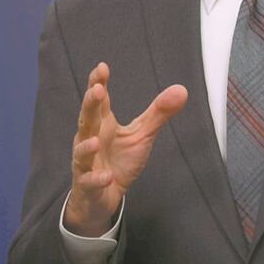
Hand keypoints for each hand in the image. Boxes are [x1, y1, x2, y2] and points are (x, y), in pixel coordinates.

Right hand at [64, 62, 187, 235]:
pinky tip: (106, 177)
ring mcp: (86, 163)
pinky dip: (96, 179)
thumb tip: (181, 89)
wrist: (103, 196)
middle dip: (90, 106)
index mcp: (103, 125)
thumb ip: (159, 113)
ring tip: (95, 142)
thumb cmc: (119, 160)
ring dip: (86, 146)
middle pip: (87, 120)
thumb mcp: (142, 134)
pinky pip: (90, 182)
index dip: (98, 84)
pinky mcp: (88, 185)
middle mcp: (90, 139)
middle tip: (97, 91)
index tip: (101, 67)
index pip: (99, 102)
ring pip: (81, 152)